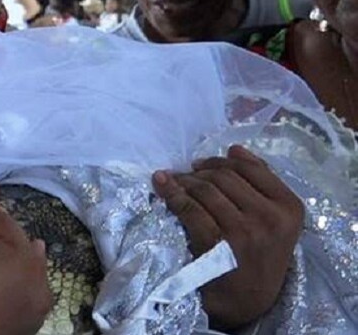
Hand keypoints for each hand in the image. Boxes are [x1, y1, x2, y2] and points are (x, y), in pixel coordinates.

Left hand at [153, 145, 303, 329]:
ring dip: (183, 181)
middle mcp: (269, 218)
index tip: (203, 163)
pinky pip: (189, 208)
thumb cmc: (258, 256)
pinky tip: (161, 186)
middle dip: (200, 171)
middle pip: (225, 176)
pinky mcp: (217, 244)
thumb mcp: (274, 221)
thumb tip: (235, 149)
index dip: (222, 160)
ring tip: (172, 180)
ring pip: (205, 189)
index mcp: (289, 208)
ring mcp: (244, 231)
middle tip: (185, 174)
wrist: (246, 301)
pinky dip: (171, 194)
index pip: (252, 168)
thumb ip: (261, 184)